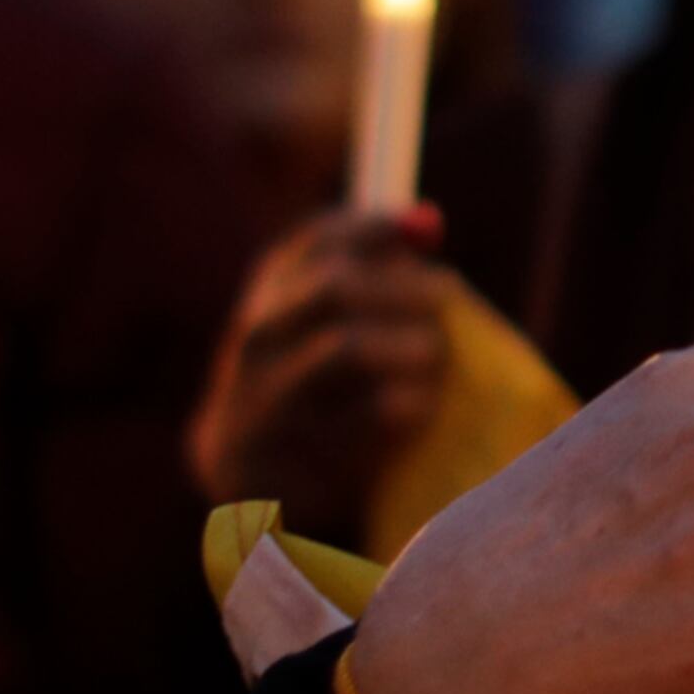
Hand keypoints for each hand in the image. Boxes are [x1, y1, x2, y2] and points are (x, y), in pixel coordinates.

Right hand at [189, 205, 457, 543]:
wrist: (246, 473)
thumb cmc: (307, 384)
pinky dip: (408, 404)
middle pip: (335, 288)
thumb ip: (374, 271)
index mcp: (268, 296)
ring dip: (409, 348)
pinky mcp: (293, 450)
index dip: (378, 225)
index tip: (429, 229)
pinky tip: (421, 407)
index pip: (318, 239)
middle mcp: (259, 337)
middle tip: (447, 298)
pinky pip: (367, 415)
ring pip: (347, 348)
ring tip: (433, 359)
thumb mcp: (323, 322)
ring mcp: (266, 395)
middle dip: (405, 290)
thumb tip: (430, 220)